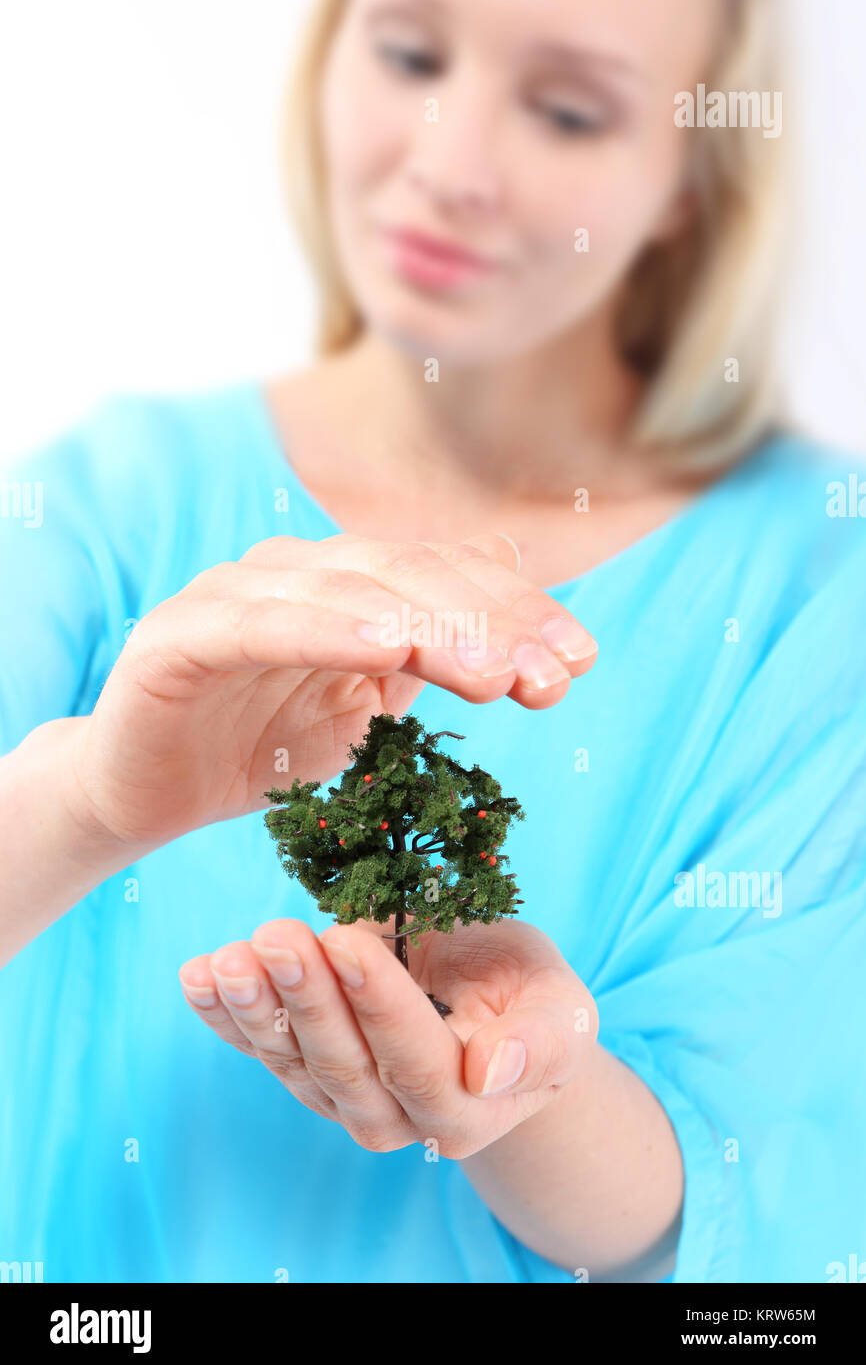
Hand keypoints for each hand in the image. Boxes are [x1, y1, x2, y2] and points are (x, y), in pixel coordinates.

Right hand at [67, 532, 596, 851]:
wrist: (146, 793)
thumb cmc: (260, 750)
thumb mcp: (366, 712)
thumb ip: (428, 662)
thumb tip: (516, 625)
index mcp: (346, 584)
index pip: (445, 576)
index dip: (517, 613)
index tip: (580, 659)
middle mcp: (296, 572)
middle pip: (408, 573)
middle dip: (489, 622)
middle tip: (551, 675)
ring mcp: (235, 593)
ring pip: (348, 590)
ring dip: (428, 625)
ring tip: (492, 669)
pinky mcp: (181, 634)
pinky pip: (264, 623)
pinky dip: (329, 629)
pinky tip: (389, 649)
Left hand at [178, 917, 598, 1158]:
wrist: (494, 1014)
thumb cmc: (530, 999)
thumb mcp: (561, 1007)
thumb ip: (541, 1041)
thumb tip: (493, 1071)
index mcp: (465, 1107)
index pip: (414, 1059)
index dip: (378, 1003)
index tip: (347, 941)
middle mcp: (397, 1119)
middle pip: (343, 1063)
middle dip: (305, 998)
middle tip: (274, 936)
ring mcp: (344, 1101)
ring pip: (294, 1060)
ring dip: (255, 1007)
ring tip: (227, 958)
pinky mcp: (306, 1074)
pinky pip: (262, 1048)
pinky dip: (225, 1014)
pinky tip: (198, 979)